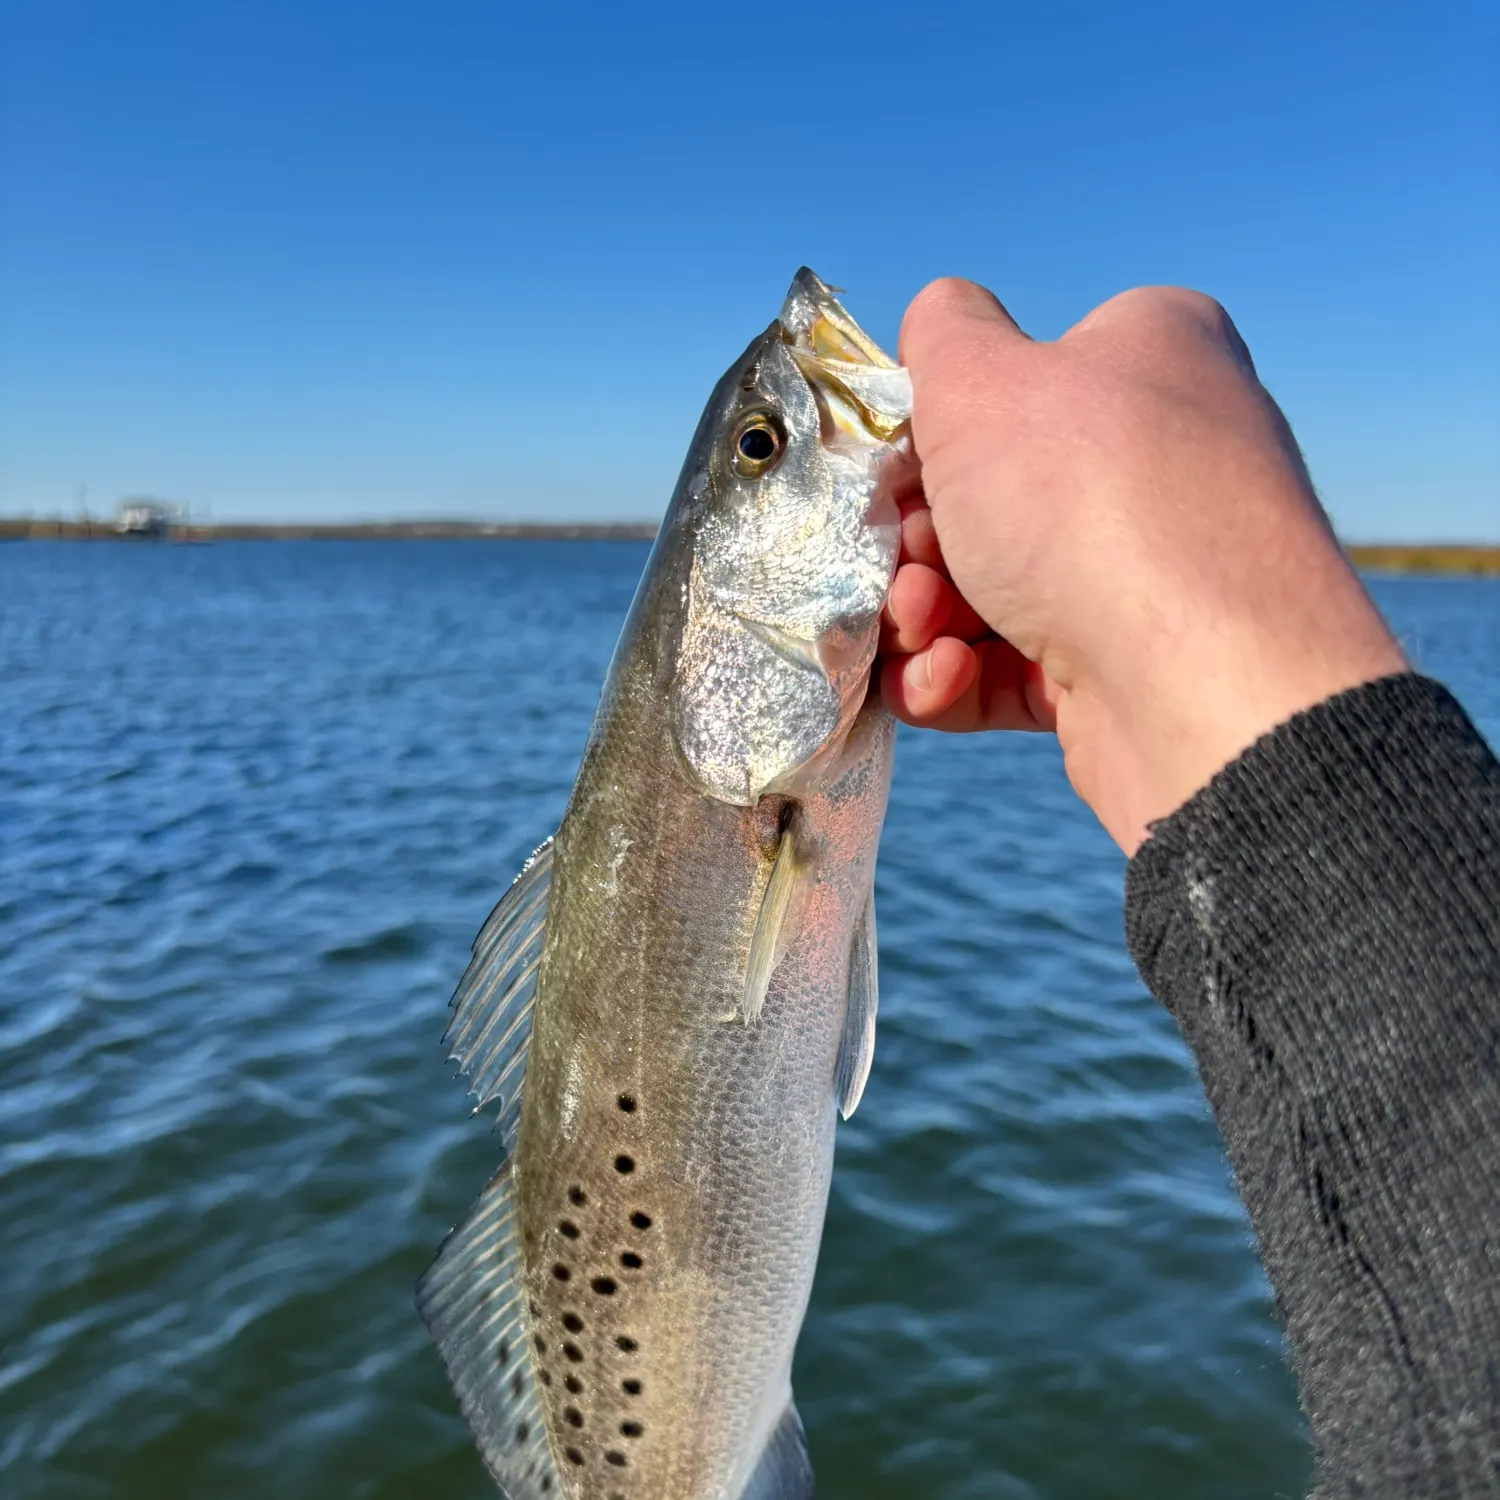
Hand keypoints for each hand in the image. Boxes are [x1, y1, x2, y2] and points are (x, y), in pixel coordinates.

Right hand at [878, 280, 1407, 853]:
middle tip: (905, 556)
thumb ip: (944, 332)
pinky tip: (945, 676)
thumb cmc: (1089, 497)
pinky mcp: (1126, 672)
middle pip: (989, 495)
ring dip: (922, 612)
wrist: (1206, 681)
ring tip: (919, 626)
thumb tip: (939, 316)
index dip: (940, 422)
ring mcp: (1150, 573)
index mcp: (1153, 355)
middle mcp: (1163, 458)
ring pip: (988, 588)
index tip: (895, 466)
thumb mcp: (984, 377)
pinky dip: (959, 676)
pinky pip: (1012, 668)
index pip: (1022, 372)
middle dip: (916, 537)